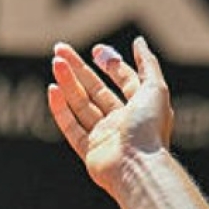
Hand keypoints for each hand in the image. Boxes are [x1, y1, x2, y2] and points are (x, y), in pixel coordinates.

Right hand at [46, 37, 174, 195]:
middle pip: (98, 91)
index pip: (126, 82)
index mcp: (142, 108)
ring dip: (68, 83)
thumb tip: (139, 42)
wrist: (137, 167)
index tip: (96, 50)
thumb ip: (147, 64)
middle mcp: (124, 122)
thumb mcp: (155, 89)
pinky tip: (52, 90)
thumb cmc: (149, 128)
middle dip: (80, 70)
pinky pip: (71, 127)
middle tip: (60, 50)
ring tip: (55, 63)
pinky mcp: (90, 151)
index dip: (112, 65)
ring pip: (82, 106)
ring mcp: (106, 136)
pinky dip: (61, 109)